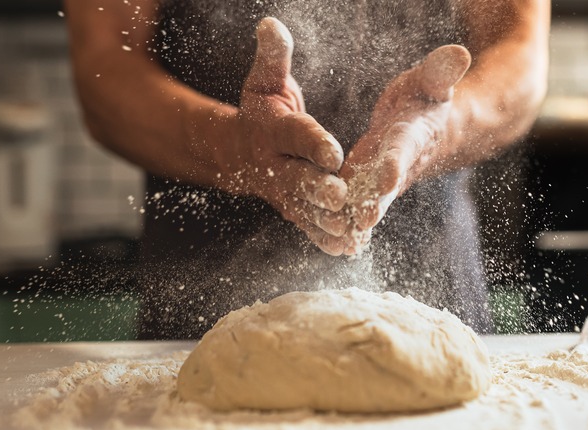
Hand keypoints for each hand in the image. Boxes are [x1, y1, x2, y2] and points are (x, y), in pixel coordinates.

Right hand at [218, 18, 348, 254]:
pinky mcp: (291, 209)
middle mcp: (275, 165)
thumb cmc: (261, 110)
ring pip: (304, 209)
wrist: (238, 151)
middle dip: (318, 188)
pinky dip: (323, 238)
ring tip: (349, 230)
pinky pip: (307, 225)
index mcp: (273, 131)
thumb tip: (270, 23)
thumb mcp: (265, 81)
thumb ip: (273, 57)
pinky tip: (346, 248)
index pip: (295, 135)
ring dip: (325, 221)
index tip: (333, 151)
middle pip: (298, 178)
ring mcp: (282, 192)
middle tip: (341, 197)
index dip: (313, 142)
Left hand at [337, 45, 471, 254]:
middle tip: (362, 221)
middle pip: (387, 185)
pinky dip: (349, 222)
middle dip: (376, 202)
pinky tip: (335, 242)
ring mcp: (383, 178)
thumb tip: (459, 53)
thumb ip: (441, 70)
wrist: (430, 127)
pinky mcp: (369, 184)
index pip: (404, 148)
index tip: (388, 175)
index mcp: (413, 134)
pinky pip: (359, 205)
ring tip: (342, 239)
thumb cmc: (427, 97)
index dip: (396, 161)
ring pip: (371, 201)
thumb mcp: (432, 80)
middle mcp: (399, 162)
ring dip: (357, 219)